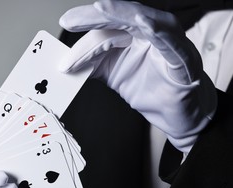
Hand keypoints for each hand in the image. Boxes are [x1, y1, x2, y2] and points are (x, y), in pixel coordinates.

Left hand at [59, 0, 216, 152]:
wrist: (177, 116)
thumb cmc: (151, 91)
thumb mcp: (112, 75)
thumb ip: (93, 65)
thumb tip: (66, 63)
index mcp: (135, 36)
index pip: (106, 30)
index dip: (84, 37)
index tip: (64, 41)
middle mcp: (153, 33)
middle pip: (122, 18)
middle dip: (94, 17)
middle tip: (70, 21)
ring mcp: (169, 43)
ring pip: (143, 22)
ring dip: (121, 14)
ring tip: (99, 10)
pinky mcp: (183, 58)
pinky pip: (170, 43)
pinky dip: (158, 32)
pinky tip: (143, 23)